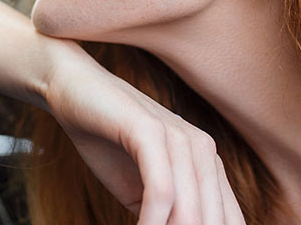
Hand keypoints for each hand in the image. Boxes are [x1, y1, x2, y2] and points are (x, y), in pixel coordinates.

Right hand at [42, 43, 245, 224]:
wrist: (73, 89)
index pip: (227, 221)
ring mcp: (180, 138)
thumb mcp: (144, 189)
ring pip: (190, 211)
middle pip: (212, 220)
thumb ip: (167, 215)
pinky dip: (152, 222)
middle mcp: (203, 151)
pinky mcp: (151, 131)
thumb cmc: (108, 142)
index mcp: (208, 165)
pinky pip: (161, 191)